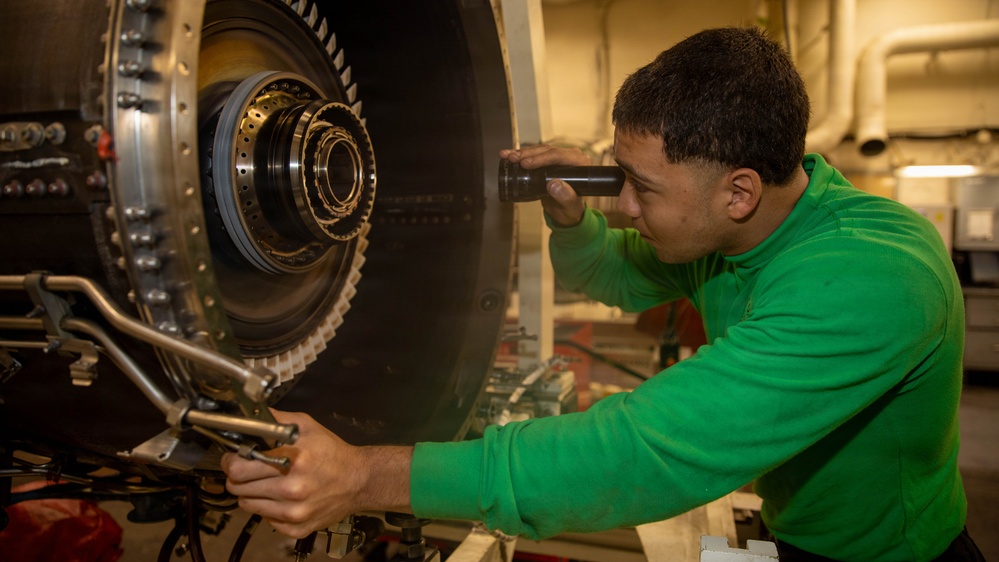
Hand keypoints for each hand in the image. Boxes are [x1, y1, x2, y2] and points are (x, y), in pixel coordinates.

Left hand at [220, 409, 412, 537]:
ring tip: (267, 483)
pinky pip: (265, 519)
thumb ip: (277, 419)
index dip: (232, 461)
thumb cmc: (332, 453)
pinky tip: (281, 498)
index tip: (235, 457)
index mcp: (293, 461)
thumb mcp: (307, 426)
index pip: (240, 468)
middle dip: (238, 476)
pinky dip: (268, 508)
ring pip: (247, 505)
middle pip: (237, 488)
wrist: (359, 481)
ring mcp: (294, 512)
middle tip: (247, 470)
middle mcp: (293, 489)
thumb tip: (250, 414)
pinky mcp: (296, 528)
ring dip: (251, 493)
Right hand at [500, 145, 590, 226]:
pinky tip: (508, 155)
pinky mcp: (548, 161)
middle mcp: (571, 157)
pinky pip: (534, 155)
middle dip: (528, 154)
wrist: (565, 212)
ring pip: (539, 150)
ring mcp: (559, 158)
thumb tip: (554, 184)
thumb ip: (565, 197)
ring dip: (521, 152)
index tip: (527, 164)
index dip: (542, 158)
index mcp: (580, 164)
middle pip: (547, 150)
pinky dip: (520, 155)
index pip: (559, 156)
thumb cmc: (571, 209)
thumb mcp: (570, 206)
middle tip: (513, 159)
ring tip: (507, 156)